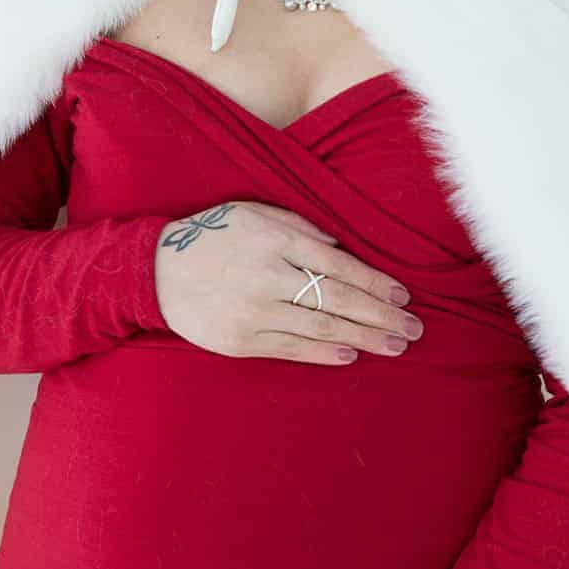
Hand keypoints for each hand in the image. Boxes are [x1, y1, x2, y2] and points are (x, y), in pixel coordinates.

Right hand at [153, 199, 421, 366]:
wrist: (154, 271)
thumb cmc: (212, 237)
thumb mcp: (253, 214)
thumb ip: (298, 226)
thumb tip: (340, 248)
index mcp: (275, 240)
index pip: (339, 266)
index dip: (375, 282)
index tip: (404, 295)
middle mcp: (268, 276)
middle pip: (338, 300)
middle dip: (381, 315)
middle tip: (414, 327)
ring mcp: (254, 311)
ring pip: (320, 327)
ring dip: (364, 338)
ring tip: (394, 345)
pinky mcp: (240, 340)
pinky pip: (291, 348)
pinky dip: (324, 352)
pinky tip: (351, 354)